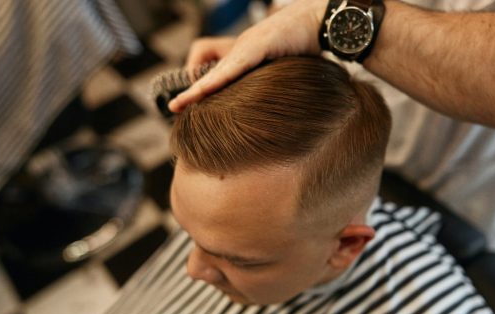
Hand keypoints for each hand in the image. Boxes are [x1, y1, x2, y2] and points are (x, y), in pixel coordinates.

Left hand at [169, 0, 326, 112]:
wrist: (321, 21)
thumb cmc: (306, 44)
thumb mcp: (283, 70)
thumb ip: (269, 84)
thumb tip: (270, 112)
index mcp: (247, 56)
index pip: (219, 74)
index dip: (203, 91)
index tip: (188, 107)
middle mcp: (243, 49)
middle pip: (211, 72)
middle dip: (192, 92)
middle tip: (174, 107)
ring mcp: (249, 45)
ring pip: (219, 71)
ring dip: (198, 88)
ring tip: (180, 103)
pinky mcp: (259, 44)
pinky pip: (235, 64)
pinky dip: (220, 78)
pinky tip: (206, 88)